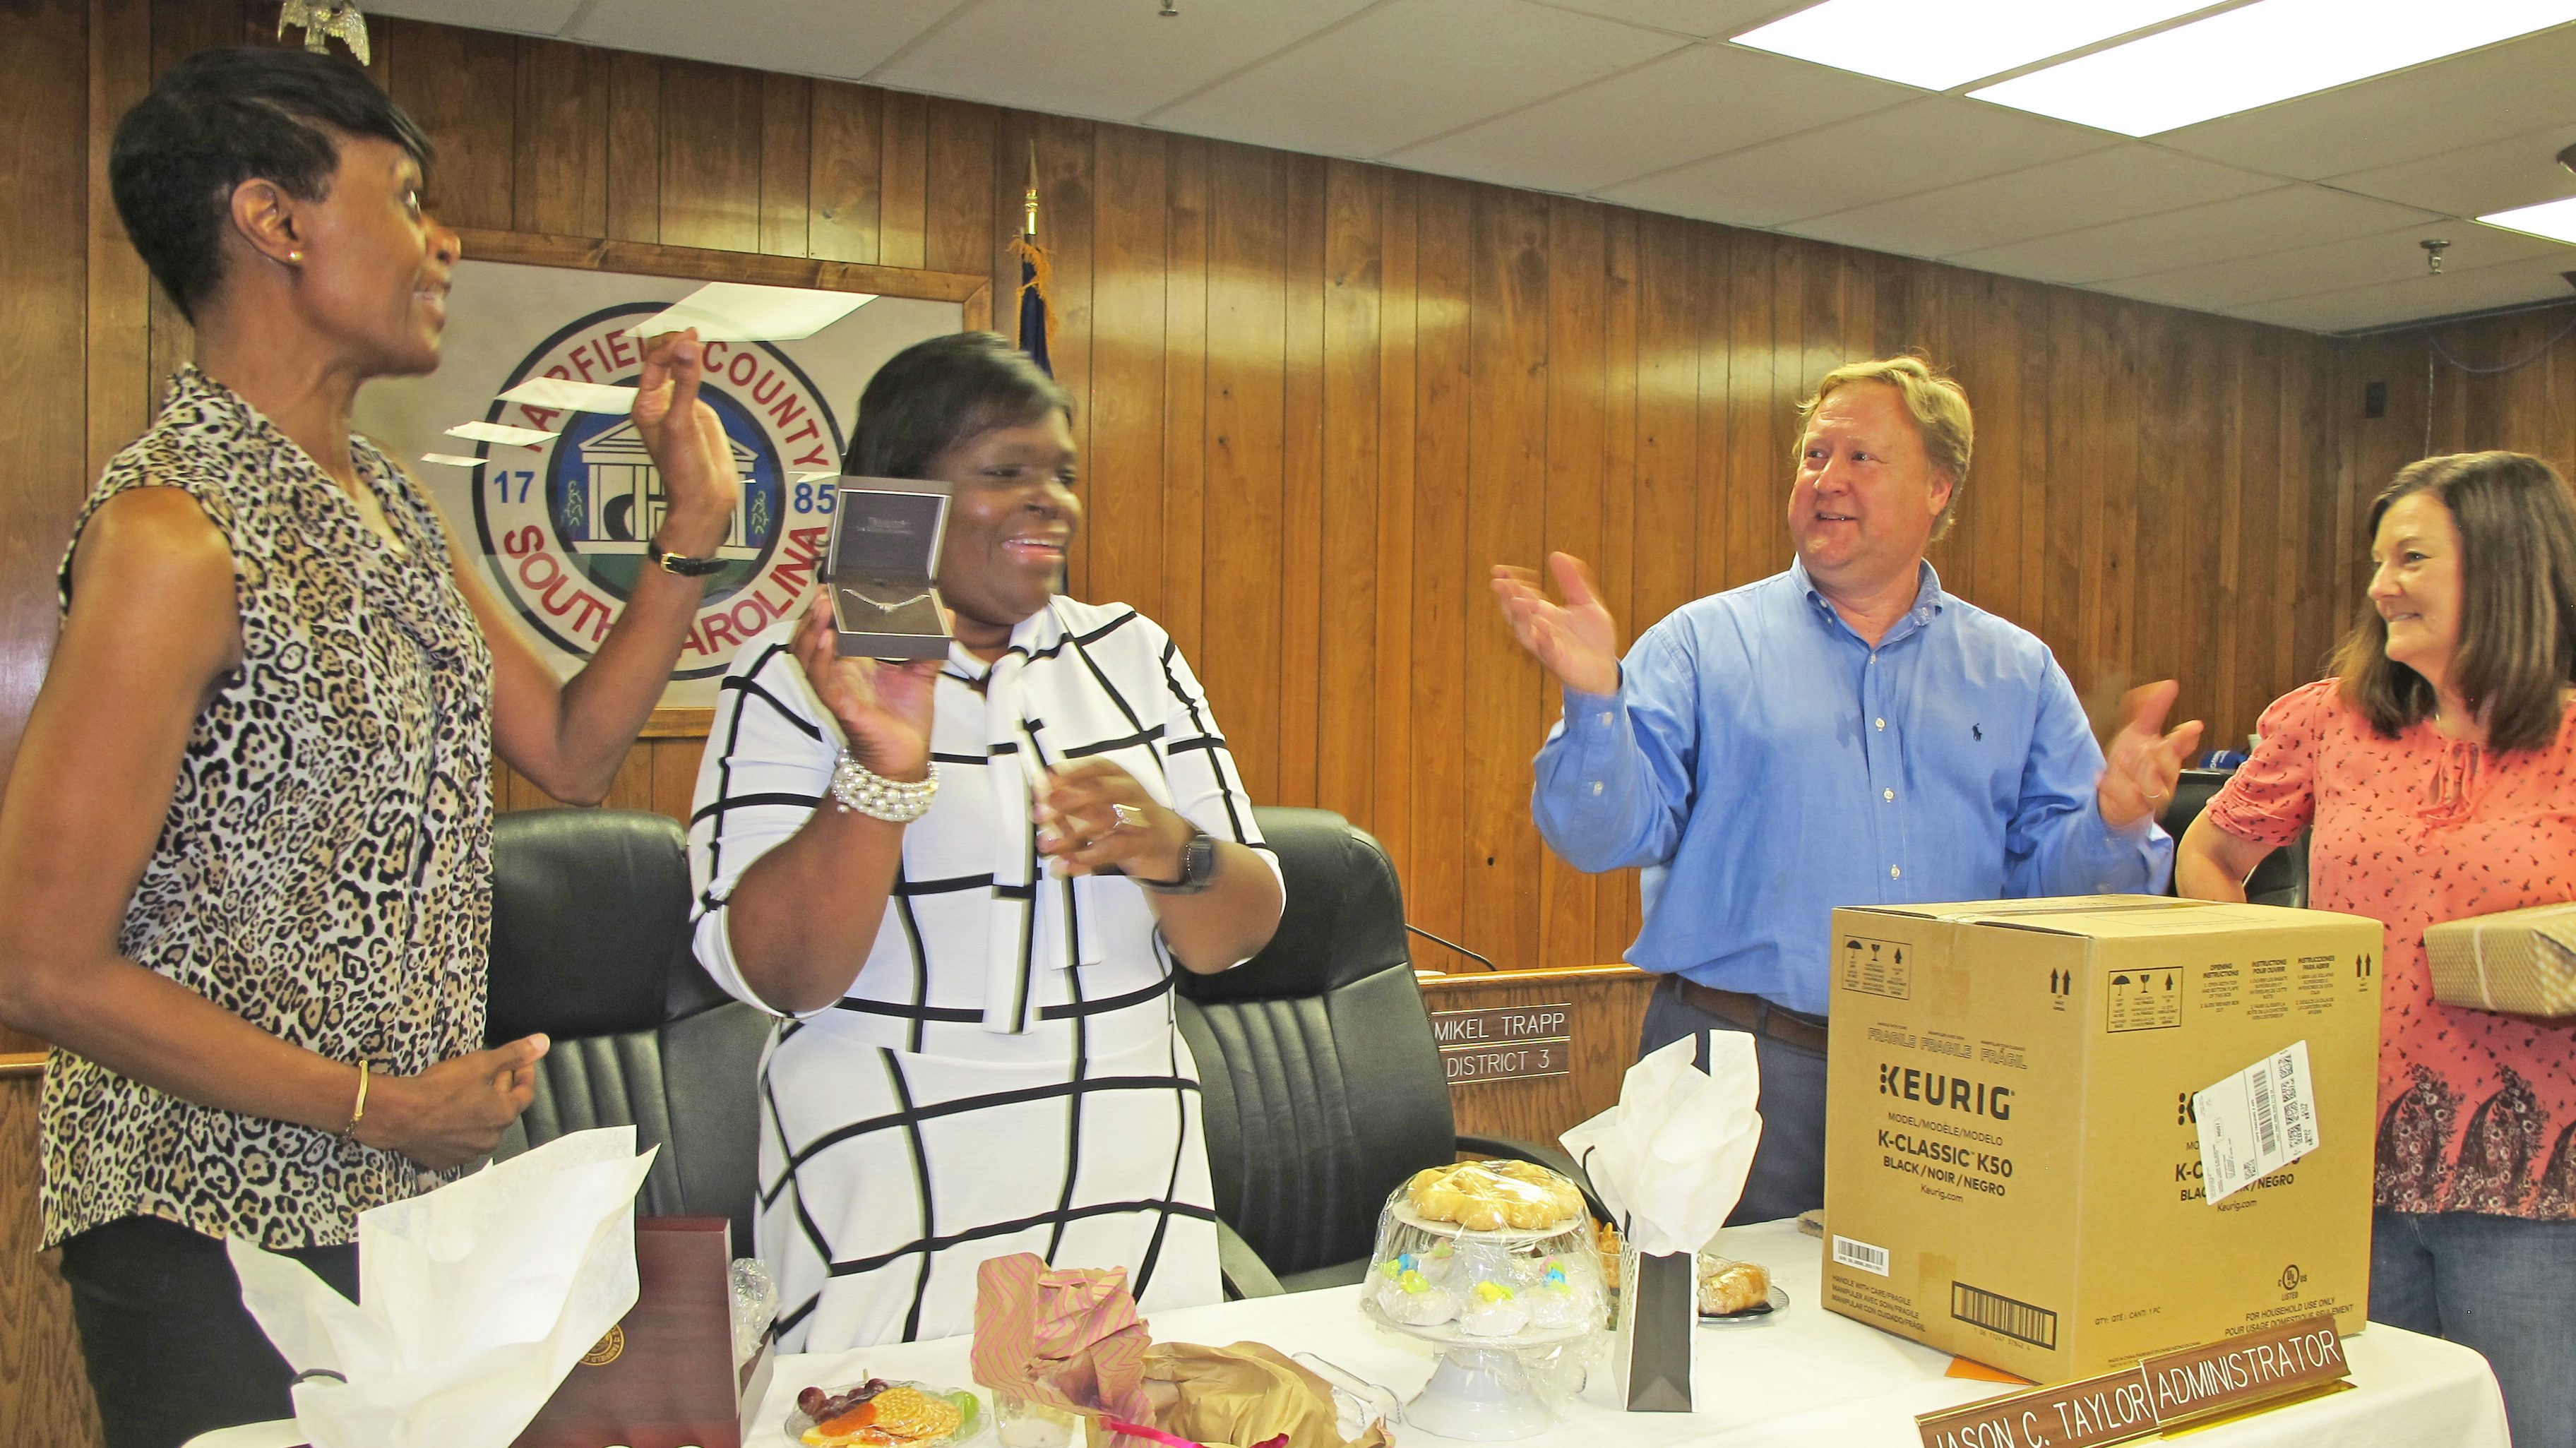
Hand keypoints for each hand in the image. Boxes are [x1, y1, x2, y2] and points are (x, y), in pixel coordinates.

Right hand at [359, 1033, 548, 1170]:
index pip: (526, 1093)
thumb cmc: (439, 1089)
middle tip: (491, 1071)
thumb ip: (514, 1054)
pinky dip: (460, 1128)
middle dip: (501, 1089)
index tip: (521, 1062)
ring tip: (467, 1093)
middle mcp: (491, 1139)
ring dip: (480, 1111)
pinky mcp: (445, 1160)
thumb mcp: (480, 1063)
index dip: (524, 1074)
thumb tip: (542, 1043)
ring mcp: (468, 1153)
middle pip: (504, 1110)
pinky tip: (448, 1115)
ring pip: (482, 1128)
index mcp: (504, 1115)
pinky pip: (460, 1142)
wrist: (398, 1115)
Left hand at [631, 329, 742, 557]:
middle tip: (695, 330)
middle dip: (676, 343)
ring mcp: (679, 406)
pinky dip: (699, 366)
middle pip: (664, 361)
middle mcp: (659, 402)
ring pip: (679, 368)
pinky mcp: (698, 412)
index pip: (654, 363)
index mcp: (646, 405)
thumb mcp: (683, 423)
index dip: (670, 345)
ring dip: (687, 351)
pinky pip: (695, 381)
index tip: (690, 333)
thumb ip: (686, 383)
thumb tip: (687, 346)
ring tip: (700, 334)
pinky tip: (706, 355)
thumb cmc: (684, 469)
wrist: (705, 499)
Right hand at [792, 593, 939, 780]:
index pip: (832, 628)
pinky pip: (821, 679)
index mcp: (855, 661)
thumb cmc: (906, 719)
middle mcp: (840, 672)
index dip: (828, 608)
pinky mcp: (839, 704)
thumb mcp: (921, 672)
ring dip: (810, 629)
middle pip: (812, 637)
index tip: (834, 585)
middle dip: (813, 614)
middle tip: (823, 590)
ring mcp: (836, 687)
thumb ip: (932, 644)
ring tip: (820, 606)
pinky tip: (827, 638)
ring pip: (808, 654)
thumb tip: (947, 614)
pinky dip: (820, 658)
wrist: (907, 757)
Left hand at [1033, 759, 1192, 880]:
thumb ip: (1069, 795)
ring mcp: (1138, 818)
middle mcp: (1130, 793)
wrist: (1166, 843)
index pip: (1095, 767)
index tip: (1045, 782)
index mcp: (1118, 776)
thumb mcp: (1099, 801)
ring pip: (1104, 821)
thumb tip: (1038, 788)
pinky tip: (1065, 865)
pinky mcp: (1140, 844)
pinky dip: (1085, 859)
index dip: (1069, 774)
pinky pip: (1111, 850)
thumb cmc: (1124, 817)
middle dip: (1068, 801)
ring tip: (1046, 846)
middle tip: (1041, 813)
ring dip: (1071, 835)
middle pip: (1101, 791)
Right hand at [1490, 552, 1620, 696]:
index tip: (1500, 569)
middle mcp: (1541, 629)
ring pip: (1525, 633)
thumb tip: (1556, 554)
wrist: (1606, 669)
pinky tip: (1542, 628)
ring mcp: (1547, 646)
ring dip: (1519, 618)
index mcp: (1545, 613)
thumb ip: (1573, 582)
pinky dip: (1543, 640)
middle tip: (1497, 583)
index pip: (1522, 595)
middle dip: (1507, 598)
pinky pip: (1547, 651)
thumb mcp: (1586, 604)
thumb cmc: (1593, 639)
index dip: (1511, 582)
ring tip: (1515, 603)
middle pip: (1517, 612)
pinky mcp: (1559, 661)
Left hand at [2097, 680, 2205, 830]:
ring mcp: (2150, 797)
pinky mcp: (2132, 810)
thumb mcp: (2137, 734)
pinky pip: (2126, 799)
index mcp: (2166, 759)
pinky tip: (2102, 779)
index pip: (2178, 748)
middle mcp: (2164, 779)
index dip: (2183, 738)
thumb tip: (2170, 685)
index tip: (2193, 725)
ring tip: (2123, 761)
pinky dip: (2114, 787)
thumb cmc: (2131, 764)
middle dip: (2155, 755)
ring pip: (2152, 786)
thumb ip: (2152, 711)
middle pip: (2167, 766)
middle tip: (2139, 749)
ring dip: (2136, 771)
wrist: (2115, 800)